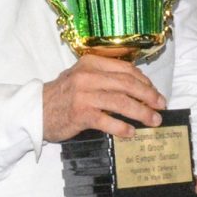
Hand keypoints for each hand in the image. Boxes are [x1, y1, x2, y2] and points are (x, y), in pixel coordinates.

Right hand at [43, 54, 164, 141]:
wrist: (35, 111)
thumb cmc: (63, 96)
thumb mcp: (82, 78)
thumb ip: (106, 78)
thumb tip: (138, 88)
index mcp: (91, 63)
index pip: (126, 69)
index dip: (145, 82)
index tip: (155, 93)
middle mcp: (87, 76)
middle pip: (128, 84)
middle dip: (149, 96)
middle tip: (161, 107)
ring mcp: (83, 95)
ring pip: (121, 102)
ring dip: (141, 112)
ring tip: (153, 121)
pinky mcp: (80, 114)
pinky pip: (107, 120)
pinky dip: (122, 127)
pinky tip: (131, 132)